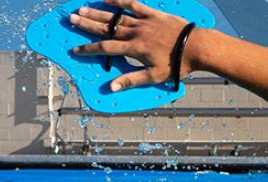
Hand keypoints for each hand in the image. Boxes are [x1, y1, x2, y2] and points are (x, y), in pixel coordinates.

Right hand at [70, 0, 196, 91]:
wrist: (196, 46)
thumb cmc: (177, 64)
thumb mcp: (154, 76)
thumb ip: (131, 80)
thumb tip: (111, 87)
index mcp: (134, 49)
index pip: (106, 49)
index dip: (89, 49)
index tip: (75, 49)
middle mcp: (135, 33)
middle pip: (106, 28)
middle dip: (87, 24)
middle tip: (71, 19)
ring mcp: (143, 21)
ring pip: (116, 16)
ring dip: (98, 12)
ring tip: (82, 9)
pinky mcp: (153, 14)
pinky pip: (133, 4)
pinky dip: (120, 1)